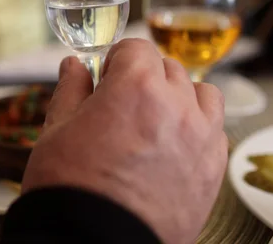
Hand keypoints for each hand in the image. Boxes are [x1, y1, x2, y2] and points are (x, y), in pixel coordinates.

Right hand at [22, 39, 227, 243]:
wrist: (94, 241)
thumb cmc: (71, 187)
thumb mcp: (57, 129)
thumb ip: (71, 88)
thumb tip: (74, 66)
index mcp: (136, 87)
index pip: (137, 48)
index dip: (117, 59)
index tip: (107, 75)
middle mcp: (176, 106)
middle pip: (169, 68)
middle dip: (145, 76)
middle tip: (123, 101)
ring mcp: (201, 138)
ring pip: (201, 94)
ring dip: (180, 96)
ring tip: (156, 118)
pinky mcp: (213, 170)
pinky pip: (216, 131)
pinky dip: (198, 127)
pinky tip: (173, 146)